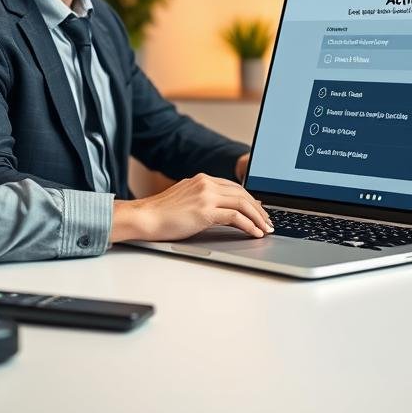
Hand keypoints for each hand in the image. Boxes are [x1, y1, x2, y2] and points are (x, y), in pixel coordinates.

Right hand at [110, 173, 273, 242]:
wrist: (144, 217)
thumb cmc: (160, 214)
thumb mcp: (185, 200)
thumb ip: (202, 199)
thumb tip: (221, 211)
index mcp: (202, 179)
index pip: (234, 187)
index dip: (250, 200)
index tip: (258, 211)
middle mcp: (206, 183)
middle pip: (242, 193)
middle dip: (258, 209)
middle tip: (267, 222)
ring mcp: (206, 196)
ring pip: (243, 203)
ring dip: (258, 218)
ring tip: (266, 229)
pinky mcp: (205, 211)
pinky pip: (235, 216)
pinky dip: (249, 225)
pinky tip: (254, 233)